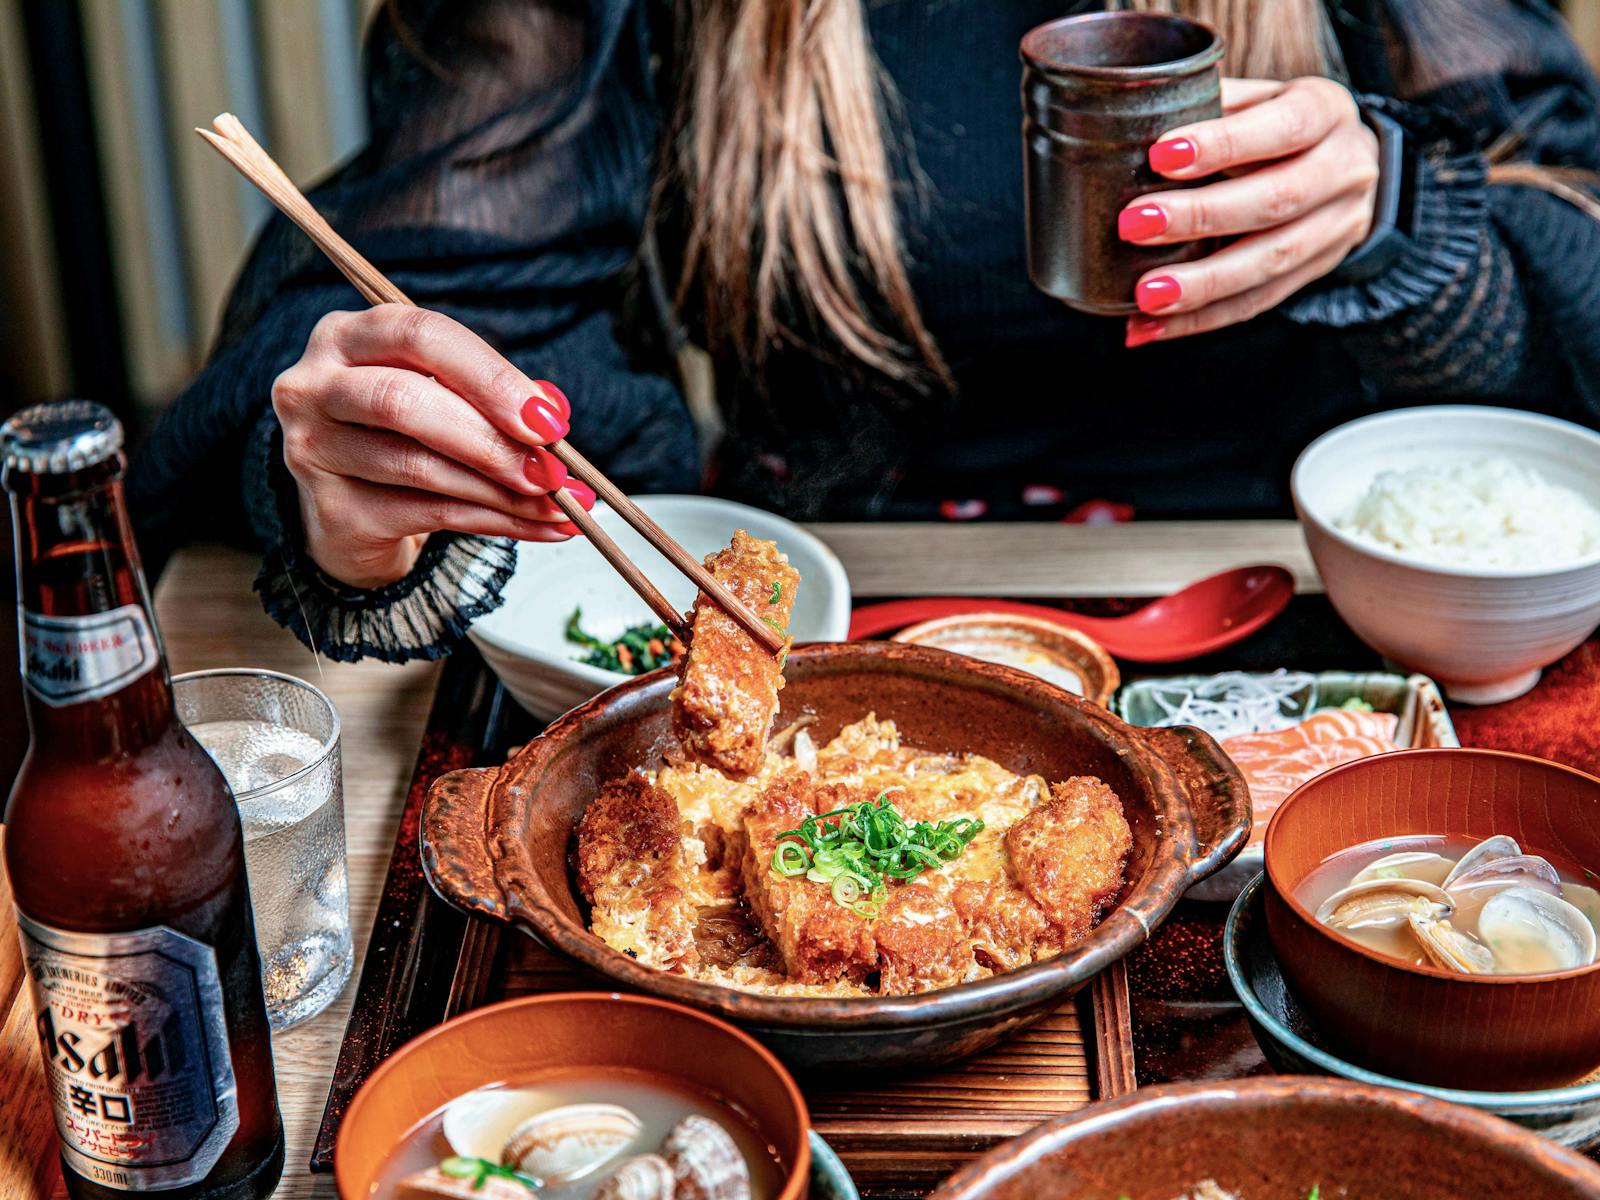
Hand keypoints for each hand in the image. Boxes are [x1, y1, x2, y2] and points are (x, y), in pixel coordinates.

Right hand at [272, 304, 588, 588]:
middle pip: (405, 401)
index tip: (547, 419)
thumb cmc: (407, 436)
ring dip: (501, 490)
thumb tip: (552, 413)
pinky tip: (538, 525)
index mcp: (347, 335)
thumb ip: (494, 397)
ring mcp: (313, 450)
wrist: (355, 512)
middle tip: (550, 470)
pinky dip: (494, 521)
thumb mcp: (445, 398)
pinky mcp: (333, 512)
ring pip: (417, 465)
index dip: (490, 377)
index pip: (421, 336)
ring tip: (557, 504)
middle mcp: (315, 385)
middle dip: (490, 439)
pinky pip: (428, 514)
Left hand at [1117, 77, 1379, 346]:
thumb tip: (1134, 108)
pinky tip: (1149, 327)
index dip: (1224, 144)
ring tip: (1145, 295)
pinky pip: (1256, 303)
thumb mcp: (1257, 96)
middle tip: (1135, 226)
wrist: (1345, 162)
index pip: (1283, 127)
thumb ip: (1210, 103)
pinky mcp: (1315, 273)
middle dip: (1201, 217)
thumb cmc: (1276, 122)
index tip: (1160, 155)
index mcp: (1327, 111)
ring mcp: (1336, 228)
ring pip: (1270, 262)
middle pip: (1276, 200)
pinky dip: (1198, 320)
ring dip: (1201, 284)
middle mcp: (1345, 170)